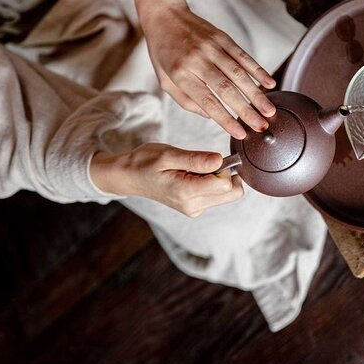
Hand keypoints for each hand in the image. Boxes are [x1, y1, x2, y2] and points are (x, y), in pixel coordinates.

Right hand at [90, 143, 243, 216]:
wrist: (130, 177)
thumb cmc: (145, 162)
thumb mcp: (169, 154)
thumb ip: (196, 159)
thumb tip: (220, 160)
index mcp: (186, 192)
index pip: (226, 184)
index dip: (224, 166)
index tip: (208, 158)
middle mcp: (193, 206)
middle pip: (233, 193)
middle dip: (226, 174)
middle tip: (204, 162)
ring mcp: (195, 209)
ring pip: (228, 194)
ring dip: (218, 178)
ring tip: (195, 168)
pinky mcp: (196, 207)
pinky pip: (218, 195)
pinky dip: (212, 183)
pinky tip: (192, 175)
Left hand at [115, 0, 276, 139]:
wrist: (165, 14)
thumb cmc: (163, 52)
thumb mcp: (165, 80)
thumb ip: (186, 101)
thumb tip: (211, 116)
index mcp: (181, 74)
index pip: (207, 101)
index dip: (225, 119)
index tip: (240, 133)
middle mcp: (198, 60)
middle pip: (227, 90)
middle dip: (247, 111)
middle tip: (262, 127)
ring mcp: (212, 47)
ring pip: (239, 74)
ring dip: (257, 94)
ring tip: (269, 111)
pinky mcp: (222, 37)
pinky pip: (243, 56)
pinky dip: (258, 71)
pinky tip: (269, 83)